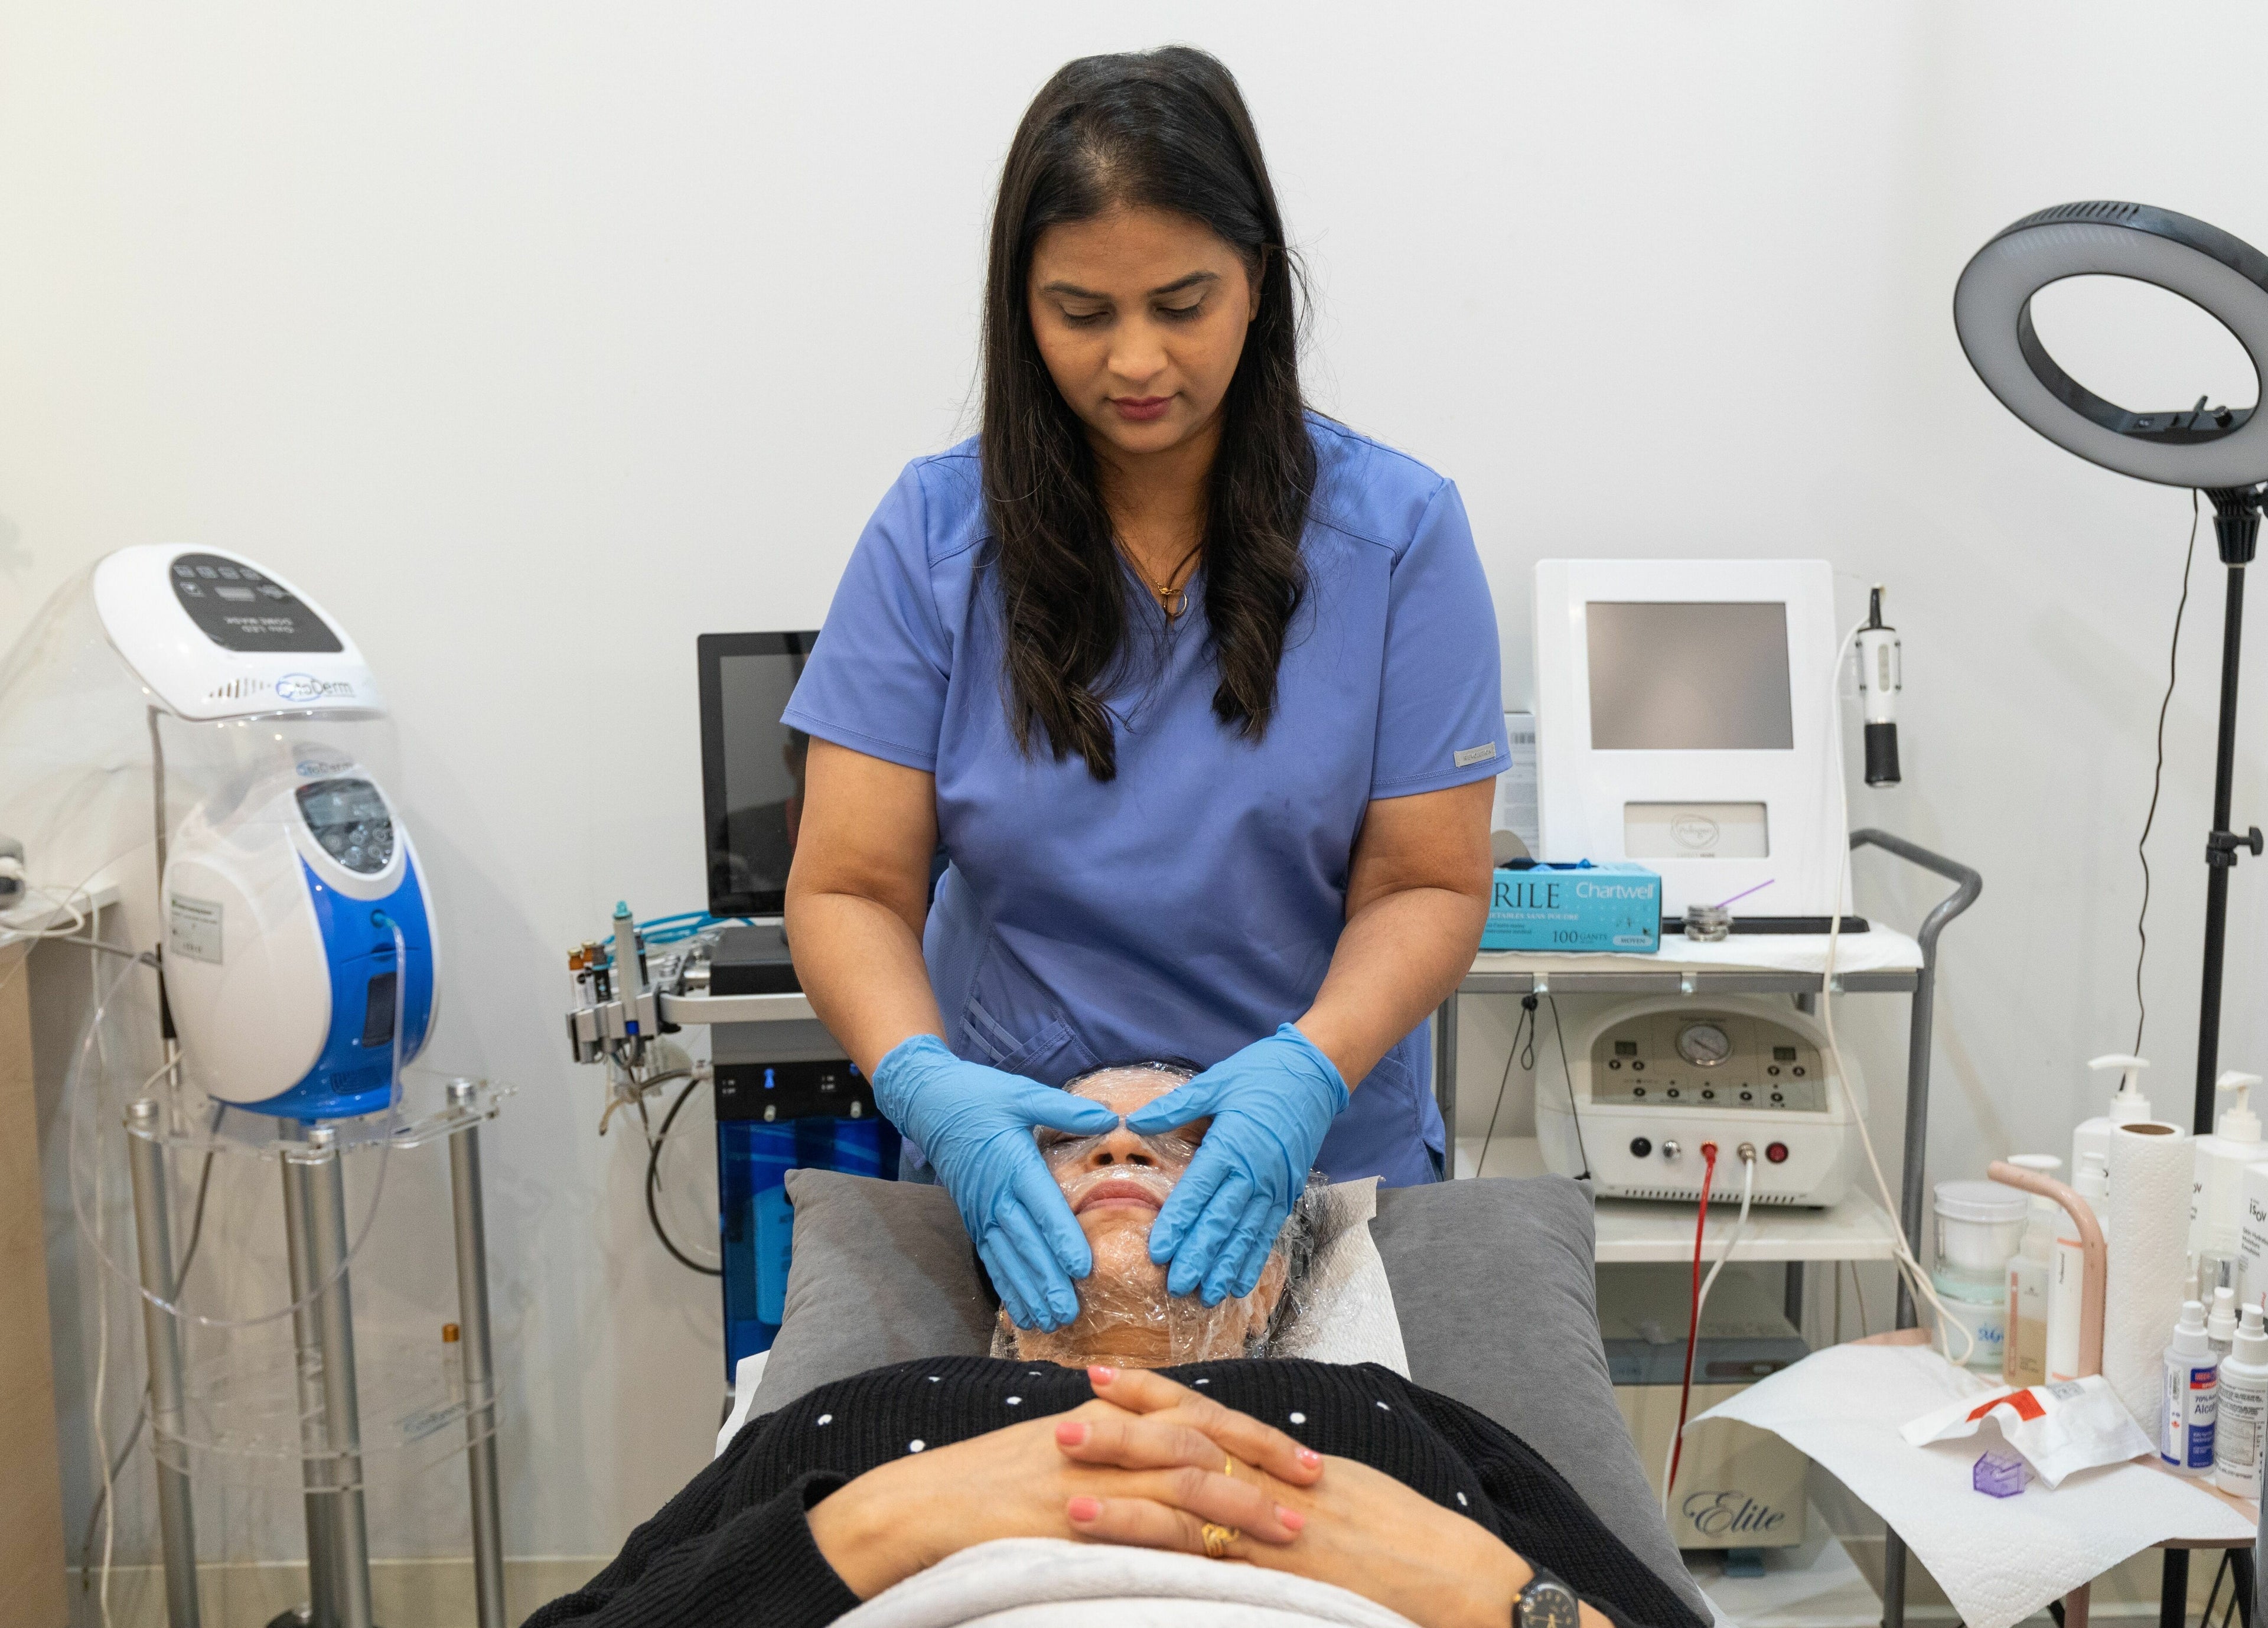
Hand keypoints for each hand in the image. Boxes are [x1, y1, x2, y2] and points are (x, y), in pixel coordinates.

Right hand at [806, 1385, 1315, 1599]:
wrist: (924, 1507)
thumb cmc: (988, 1484)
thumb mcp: (1057, 1448)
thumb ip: (1113, 1447)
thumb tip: (1168, 1456)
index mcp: (1103, 1415)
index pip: (1193, 1414)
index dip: (1249, 1433)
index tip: (1299, 1452)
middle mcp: (1102, 1436)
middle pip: (1199, 1439)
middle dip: (1262, 1460)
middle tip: (1315, 1481)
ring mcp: (1088, 1476)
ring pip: (1181, 1482)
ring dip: (1240, 1506)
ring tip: (1291, 1528)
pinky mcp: (1071, 1519)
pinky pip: (1140, 1528)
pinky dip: (1185, 1542)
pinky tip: (1221, 1560)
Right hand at [870, 1034, 1116, 1328]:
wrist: (930, 1104)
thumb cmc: (981, 1096)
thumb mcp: (1022, 1094)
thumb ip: (1065, 1110)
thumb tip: (1110, 1118)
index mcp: (1014, 1164)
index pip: (1042, 1207)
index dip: (1062, 1239)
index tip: (1082, 1267)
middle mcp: (996, 1195)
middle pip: (1026, 1244)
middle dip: (1047, 1280)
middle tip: (1069, 1313)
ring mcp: (982, 1212)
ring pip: (1008, 1259)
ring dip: (1028, 1293)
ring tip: (1049, 1323)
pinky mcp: (975, 1220)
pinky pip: (992, 1259)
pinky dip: (1007, 1287)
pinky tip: (1021, 1312)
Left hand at [1064, 1368, 1551, 1627]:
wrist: (1465, 1581)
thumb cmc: (1414, 1545)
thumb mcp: (1350, 1501)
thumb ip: (1294, 1488)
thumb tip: (1255, 1479)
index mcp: (1294, 1464)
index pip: (1212, 1419)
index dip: (1156, 1398)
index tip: (1105, 1381)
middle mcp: (1282, 1486)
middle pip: (1190, 1447)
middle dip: (1125, 1430)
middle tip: (1063, 1414)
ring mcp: (1282, 1533)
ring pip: (1192, 1501)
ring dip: (1125, 1490)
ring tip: (1067, 1481)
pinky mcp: (1286, 1577)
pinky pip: (1215, 1564)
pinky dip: (1163, 1555)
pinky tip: (1120, 1557)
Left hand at [1125, 1024, 1347, 1301]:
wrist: (1314, 1075)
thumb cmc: (1260, 1075)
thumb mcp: (1215, 1082)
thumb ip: (1175, 1106)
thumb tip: (1134, 1120)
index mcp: (1231, 1144)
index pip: (1198, 1193)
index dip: (1178, 1225)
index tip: (1158, 1253)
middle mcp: (1253, 1172)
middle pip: (1221, 1223)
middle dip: (1198, 1257)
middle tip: (1177, 1287)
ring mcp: (1274, 1186)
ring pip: (1245, 1235)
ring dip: (1225, 1267)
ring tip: (1207, 1295)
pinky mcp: (1287, 1192)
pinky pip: (1268, 1232)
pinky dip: (1253, 1259)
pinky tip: (1240, 1282)